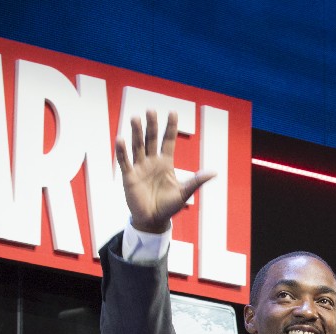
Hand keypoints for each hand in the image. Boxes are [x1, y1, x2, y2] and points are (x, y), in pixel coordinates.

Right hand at [114, 110, 215, 233]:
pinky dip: (123, 151)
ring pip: (137, 146)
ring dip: (136, 133)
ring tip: (135, 118)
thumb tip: (214, 172)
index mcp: (166, 163)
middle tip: (150, 110)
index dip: (170, 127)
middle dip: (151, 125)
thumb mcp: (184, 192)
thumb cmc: (169, 206)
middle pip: (151, 139)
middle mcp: (152, 161)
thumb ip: (196, 181)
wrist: (153, 220)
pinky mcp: (129, 176)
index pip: (168, 141)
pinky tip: (121, 139)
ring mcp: (140, 167)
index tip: (173, 112)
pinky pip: (125, 161)